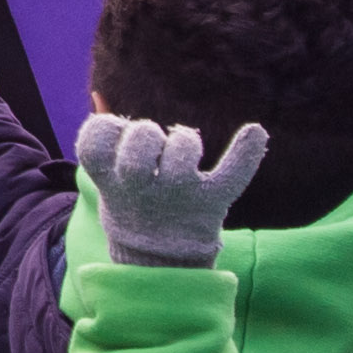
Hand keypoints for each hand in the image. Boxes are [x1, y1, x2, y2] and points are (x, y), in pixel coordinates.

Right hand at [74, 113, 269, 267]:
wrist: (159, 259)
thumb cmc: (133, 201)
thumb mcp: (112, 176)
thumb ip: (106, 136)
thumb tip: (98, 93)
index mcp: (112, 182)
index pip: (95, 142)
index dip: (104, 128)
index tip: (115, 133)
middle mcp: (142, 190)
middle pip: (138, 146)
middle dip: (145, 133)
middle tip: (152, 147)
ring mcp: (178, 196)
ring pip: (180, 155)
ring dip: (183, 141)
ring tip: (181, 150)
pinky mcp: (211, 202)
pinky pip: (232, 175)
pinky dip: (246, 153)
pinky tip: (257, 132)